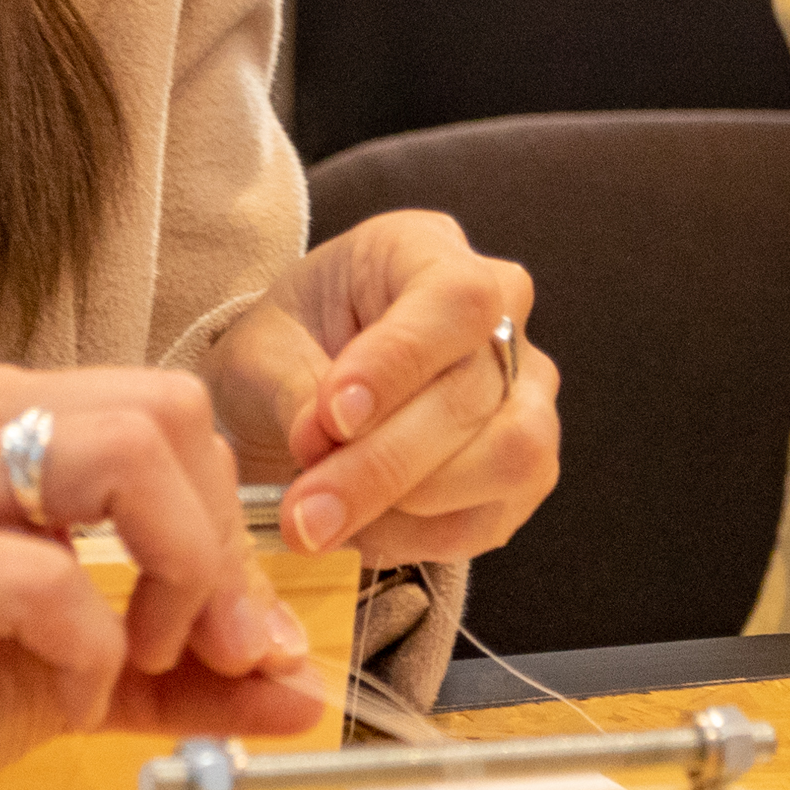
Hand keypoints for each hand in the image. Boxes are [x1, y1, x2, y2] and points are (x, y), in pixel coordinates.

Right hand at [0, 364, 321, 789]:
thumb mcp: (66, 677)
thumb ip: (181, 672)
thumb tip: (305, 688)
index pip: (174, 414)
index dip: (230, 530)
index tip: (233, 638)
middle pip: (170, 416)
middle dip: (218, 547)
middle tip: (193, 647)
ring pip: (121, 459)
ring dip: (172, 578)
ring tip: (130, 660)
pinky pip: (47, 577)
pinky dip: (90, 648)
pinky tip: (60, 694)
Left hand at [193, 210, 561, 563]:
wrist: (301, 394)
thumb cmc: (286, 351)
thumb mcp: (263, 350)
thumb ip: (295, 389)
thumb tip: (322, 442)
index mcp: (428, 251)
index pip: (454, 298)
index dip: (399, 363)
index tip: (333, 417)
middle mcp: (503, 315)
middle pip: (474, 392)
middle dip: (381, 464)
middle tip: (304, 513)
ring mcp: (526, 393)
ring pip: (509, 457)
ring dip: (407, 505)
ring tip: (327, 520)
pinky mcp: (525, 469)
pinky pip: (493, 516)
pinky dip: (419, 538)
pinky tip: (361, 530)